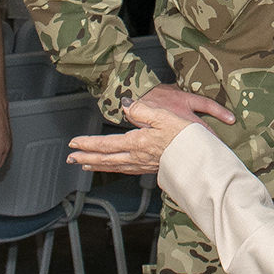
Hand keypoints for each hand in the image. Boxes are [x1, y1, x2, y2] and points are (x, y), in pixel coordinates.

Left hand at [68, 95, 210, 173]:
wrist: (202, 158)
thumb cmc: (187, 137)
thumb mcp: (164, 116)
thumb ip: (143, 110)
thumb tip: (126, 104)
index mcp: (138, 143)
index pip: (106, 144)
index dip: (88, 144)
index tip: (74, 143)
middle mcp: (138, 157)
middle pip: (106, 159)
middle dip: (86, 158)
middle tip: (71, 159)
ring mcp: (144, 164)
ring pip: (115, 166)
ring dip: (98, 165)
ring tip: (85, 165)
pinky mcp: (152, 168)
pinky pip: (127, 169)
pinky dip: (115, 169)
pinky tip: (114, 168)